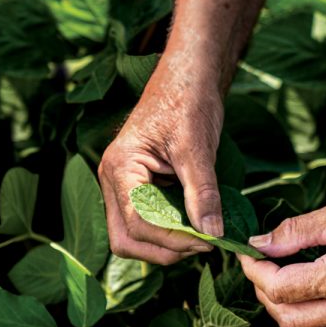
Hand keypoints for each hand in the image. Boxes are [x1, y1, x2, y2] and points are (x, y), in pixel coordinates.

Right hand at [98, 58, 223, 263]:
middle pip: (126, 239)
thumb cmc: (188, 101)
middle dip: (163, 250)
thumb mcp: (198, 147)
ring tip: (203, 236)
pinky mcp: (138, 188)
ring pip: (134, 235)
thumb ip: (202, 192)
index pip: (138, 222)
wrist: (188, 76)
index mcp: (120, 167)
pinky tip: (197, 224)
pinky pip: (147, 222)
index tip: (208, 241)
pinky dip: (170, 231)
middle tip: (202, 245)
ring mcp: (123, 186)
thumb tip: (211, 233)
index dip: (173, 240)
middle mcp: (113, 180)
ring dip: (166, 244)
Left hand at [238, 182, 325, 326]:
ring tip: (282, 271)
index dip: (253, 270)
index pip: (279, 288)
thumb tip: (260, 243)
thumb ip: (296, 231)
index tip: (246, 251)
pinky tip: (312, 281)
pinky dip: (312, 307)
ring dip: (286, 305)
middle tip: (259, 265)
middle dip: (264, 294)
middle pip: (288, 321)